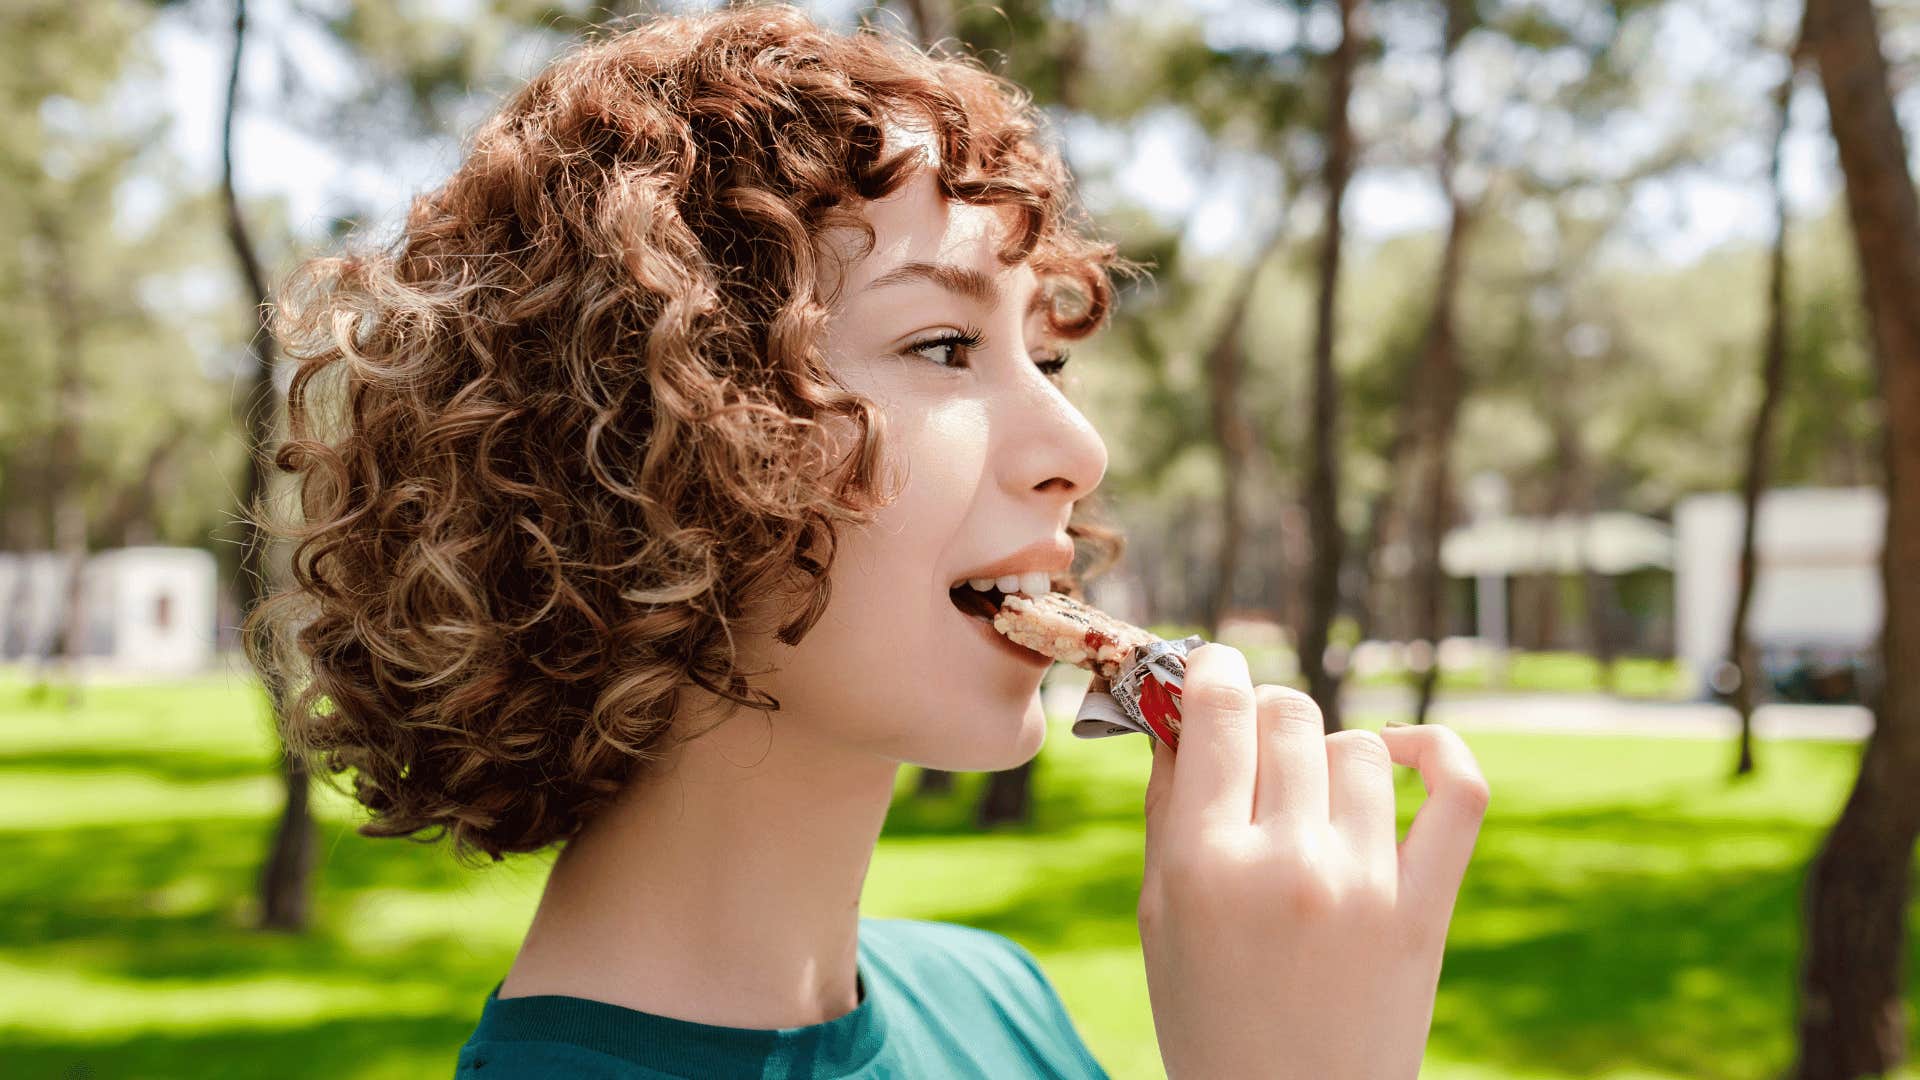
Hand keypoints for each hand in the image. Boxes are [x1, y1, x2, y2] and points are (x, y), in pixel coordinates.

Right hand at [1138, 643, 1489, 1078]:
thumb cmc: (1208, 1019)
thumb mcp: (1159, 916)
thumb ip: (1166, 809)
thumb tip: (1176, 715)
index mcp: (1204, 864)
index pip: (1217, 709)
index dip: (1211, 671)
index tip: (1210, 673)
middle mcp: (1287, 863)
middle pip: (1288, 716)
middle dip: (1262, 713)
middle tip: (1251, 748)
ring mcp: (1364, 884)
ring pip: (1357, 748)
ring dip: (1327, 755)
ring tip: (1308, 799)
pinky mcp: (1426, 910)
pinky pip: (1457, 792)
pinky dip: (1435, 752)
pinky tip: (1402, 755)